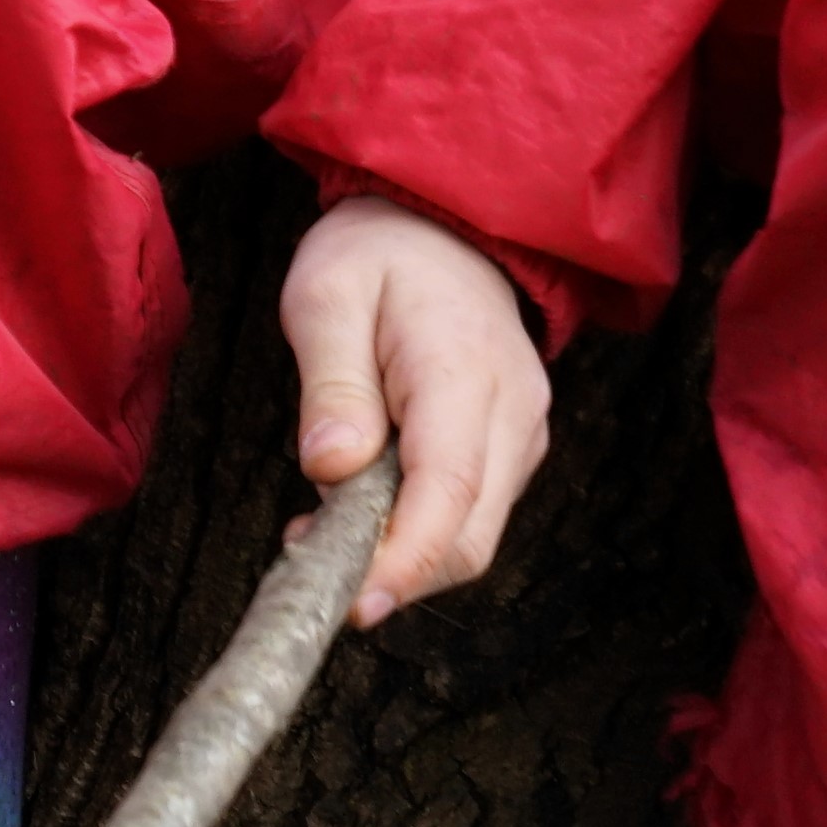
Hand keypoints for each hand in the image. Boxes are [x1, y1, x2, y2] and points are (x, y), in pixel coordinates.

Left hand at [275, 190, 554, 621]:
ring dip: (401, 553)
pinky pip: (471, 511)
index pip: (448, 491)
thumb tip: (331, 468)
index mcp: (464, 373)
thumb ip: (331, 384)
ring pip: (472, 534)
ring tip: (318, 524)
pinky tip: (359, 505)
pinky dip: (418, 530)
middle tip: (305, 558)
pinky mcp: (512, 447)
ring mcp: (522, 435)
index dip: (405, 560)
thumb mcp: (325, 296)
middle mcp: (513, 414)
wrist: (446, 225)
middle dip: (393, 570)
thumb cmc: (378, 256)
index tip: (355, 602)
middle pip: (468, 536)